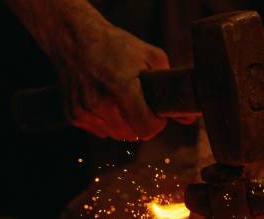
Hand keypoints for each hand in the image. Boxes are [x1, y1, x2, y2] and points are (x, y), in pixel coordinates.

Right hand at [57, 25, 177, 140]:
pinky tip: (106, 103)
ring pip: (116, 135)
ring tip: (123, 102)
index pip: (147, 128)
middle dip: (141, 123)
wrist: (75, 38)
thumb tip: (190, 116)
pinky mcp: (74, 115)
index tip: (157, 114)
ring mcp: (85, 110)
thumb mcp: (150, 56)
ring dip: (124, 125)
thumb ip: (171, 85)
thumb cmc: (115, 45)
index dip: (157, 123)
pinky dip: (106, 123)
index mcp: (122, 88)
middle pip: (133, 135)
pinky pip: (99, 131)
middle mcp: (101, 102)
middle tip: (140, 105)